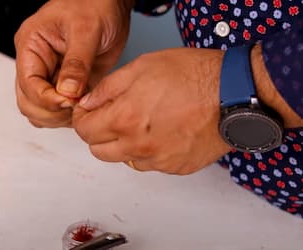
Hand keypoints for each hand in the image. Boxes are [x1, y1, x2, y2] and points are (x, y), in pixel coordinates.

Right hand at [14, 0, 132, 127]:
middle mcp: (36, 63)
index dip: (47, 99)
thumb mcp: (86, 30)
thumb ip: (76, 64)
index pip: (28, 84)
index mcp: (31, 46)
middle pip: (28, 102)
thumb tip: (67, 93)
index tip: (69, 102)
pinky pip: (57, 109)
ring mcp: (50, 76)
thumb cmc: (94, 4)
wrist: (111, 3)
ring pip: (39, 110)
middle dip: (50, 112)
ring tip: (80, 109)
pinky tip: (83, 109)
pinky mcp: (66, 85)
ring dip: (58, 118)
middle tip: (75, 108)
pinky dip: (68, 116)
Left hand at [72, 48, 231, 173]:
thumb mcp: (142, 67)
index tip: (88, 112)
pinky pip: (150, 165)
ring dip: (122, 144)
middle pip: (98, 151)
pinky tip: (162, 132)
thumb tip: (87, 103)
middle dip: (97, 134)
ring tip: (140, 123)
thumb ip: (108, 88)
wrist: (235, 93)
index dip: (81, 119)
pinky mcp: (176, 168)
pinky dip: (148, 152)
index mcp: (124, 119)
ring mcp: (158, 160)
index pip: (84, 131)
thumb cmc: (193, 75)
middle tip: (110, 117)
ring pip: (123, 160)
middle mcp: (138, 146)